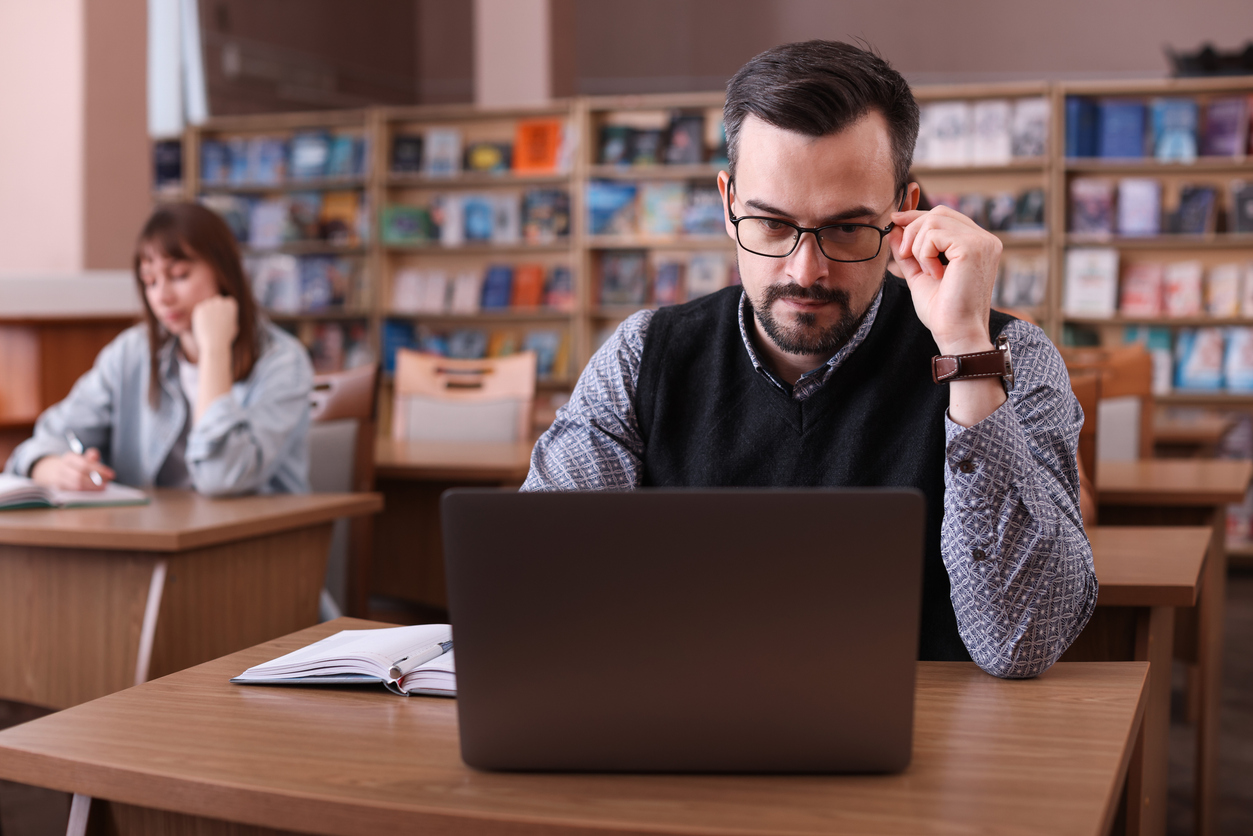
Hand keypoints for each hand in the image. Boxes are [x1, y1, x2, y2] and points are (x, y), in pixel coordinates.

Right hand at [30, 449, 115, 491]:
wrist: (52, 471)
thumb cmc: (74, 465)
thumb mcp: (81, 458)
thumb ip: (90, 456)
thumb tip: (95, 455)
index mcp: (69, 457)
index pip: (85, 464)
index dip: (100, 470)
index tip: (112, 475)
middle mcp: (62, 467)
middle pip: (80, 475)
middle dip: (96, 480)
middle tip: (107, 483)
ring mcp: (59, 478)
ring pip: (76, 484)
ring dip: (92, 487)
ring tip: (102, 487)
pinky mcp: (59, 487)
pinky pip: (73, 490)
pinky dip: (85, 491)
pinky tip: (93, 491)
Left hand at [191, 295, 238, 357]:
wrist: (214, 343)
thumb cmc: (225, 337)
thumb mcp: (233, 326)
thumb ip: (229, 317)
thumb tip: (225, 315)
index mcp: (231, 304)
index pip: (228, 301)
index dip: (226, 311)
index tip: (225, 320)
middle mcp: (220, 301)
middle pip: (217, 301)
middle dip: (216, 309)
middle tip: (216, 322)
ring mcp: (209, 304)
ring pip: (207, 305)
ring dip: (208, 312)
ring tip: (210, 325)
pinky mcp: (199, 308)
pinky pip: (200, 309)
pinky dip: (201, 316)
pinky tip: (204, 324)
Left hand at [887, 206, 1002, 354]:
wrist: (956, 332)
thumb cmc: (943, 310)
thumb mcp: (920, 274)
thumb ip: (909, 251)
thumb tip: (894, 228)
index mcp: (976, 244)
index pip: (944, 215)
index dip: (916, 216)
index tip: (894, 220)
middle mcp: (984, 239)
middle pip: (938, 213)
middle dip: (912, 230)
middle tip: (904, 255)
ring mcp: (982, 241)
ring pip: (934, 221)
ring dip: (918, 247)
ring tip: (925, 271)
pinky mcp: (973, 247)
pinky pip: (934, 235)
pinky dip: (925, 255)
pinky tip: (934, 274)